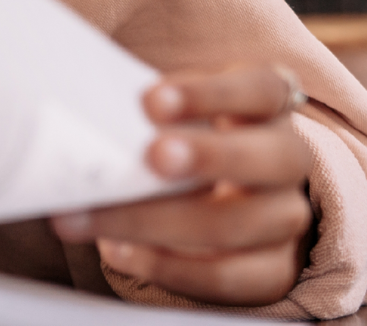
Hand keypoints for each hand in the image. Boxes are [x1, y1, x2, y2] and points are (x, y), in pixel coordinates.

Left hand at [51, 66, 313, 306]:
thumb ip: (145, 112)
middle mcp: (287, 160)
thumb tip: (80, 112)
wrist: (218, 193)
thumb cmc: (180, 135)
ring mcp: (283, 217)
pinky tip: (120, 250)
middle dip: (210, 156)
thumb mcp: (172, 113)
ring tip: (102, 218)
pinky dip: (169, 266)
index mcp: (265, 106)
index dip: (212, 93)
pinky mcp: (270, 269)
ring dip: (163, 220)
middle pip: (272, 157)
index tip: (151, 101)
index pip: (262, 89)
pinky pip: (228, 277)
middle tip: (152, 156)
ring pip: (241, 223)